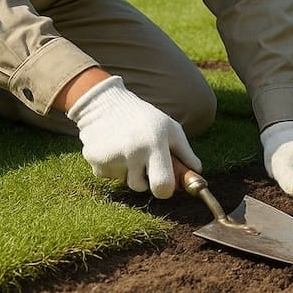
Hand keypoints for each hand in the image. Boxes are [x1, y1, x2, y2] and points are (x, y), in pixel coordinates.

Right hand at [66, 76, 200, 197]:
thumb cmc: (144, 117)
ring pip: (125, 181)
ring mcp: (112, 157)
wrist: (105, 103)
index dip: (165, 189)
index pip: (163, 186)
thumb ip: (186, 153)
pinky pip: (109, 176)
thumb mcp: (170, 128)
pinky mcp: (94, 160)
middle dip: (146, 180)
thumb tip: (197, 175)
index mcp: (155, 144)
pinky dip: (113, 166)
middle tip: (145, 161)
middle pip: (142, 187)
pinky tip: (113, 147)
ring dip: (129, 171)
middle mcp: (132, 152)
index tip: (165, 183)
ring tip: (128, 147)